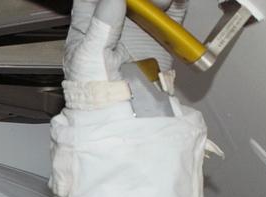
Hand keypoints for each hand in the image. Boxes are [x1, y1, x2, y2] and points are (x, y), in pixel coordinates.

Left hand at [66, 0, 189, 81]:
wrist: (121, 117)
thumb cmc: (94, 93)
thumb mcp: (90, 56)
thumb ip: (101, 23)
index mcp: (88, 26)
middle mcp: (112, 24)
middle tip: (144, 1)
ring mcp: (136, 29)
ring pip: (149, 2)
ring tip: (161, 2)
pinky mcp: (158, 38)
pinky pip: (171, 14)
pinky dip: (177, 4)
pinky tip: (177, 1)